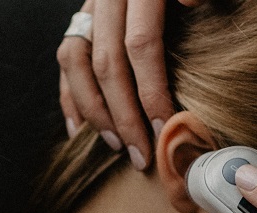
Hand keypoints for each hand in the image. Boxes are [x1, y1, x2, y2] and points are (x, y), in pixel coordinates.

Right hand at [56, 0, 205, 170]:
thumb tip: (191, 1)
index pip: (141, 44)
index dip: (151, 89)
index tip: (164, 127)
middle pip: (106, 61)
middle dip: (123, 114)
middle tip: (141, 153)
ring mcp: (91, 6)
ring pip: (77, 62)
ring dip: (94, 109)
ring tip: (115, 144)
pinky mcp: (82, 17)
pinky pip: (65, 57)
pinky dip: (70, 95)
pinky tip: (80, 128)